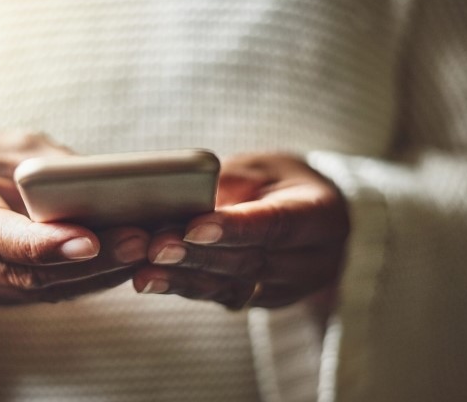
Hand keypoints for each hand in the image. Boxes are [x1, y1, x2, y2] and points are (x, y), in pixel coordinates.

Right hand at [0, 132, 148, 304]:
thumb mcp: (11, 146)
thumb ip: (50, 167)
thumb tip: (107, 184)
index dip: (41, 243)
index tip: (88, 240)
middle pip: (28, 273)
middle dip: (89, 261)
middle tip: (138, 241)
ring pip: (47, 290)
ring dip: (101, 274)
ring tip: (147, 249)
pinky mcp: (7, 295)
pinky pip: (54, 293)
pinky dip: (94, 279)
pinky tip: (131, 261)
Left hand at [132, 153, 348, 308]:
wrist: (305, 213)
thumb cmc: (277, 180)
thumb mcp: (263, 166)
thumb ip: (231, 181)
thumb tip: (185, 199)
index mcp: (323, 216)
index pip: (277, 224)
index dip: (234, 228)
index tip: (193, 227)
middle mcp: (313, 260)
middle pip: (250, 261)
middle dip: (197, 256)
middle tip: (155, 248)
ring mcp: (287, 288)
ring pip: (231, 287)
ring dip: (183, 280)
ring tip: (143, 273)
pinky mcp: (259, 301)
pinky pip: (220, 296)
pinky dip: (182, 287)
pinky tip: (149, 280)